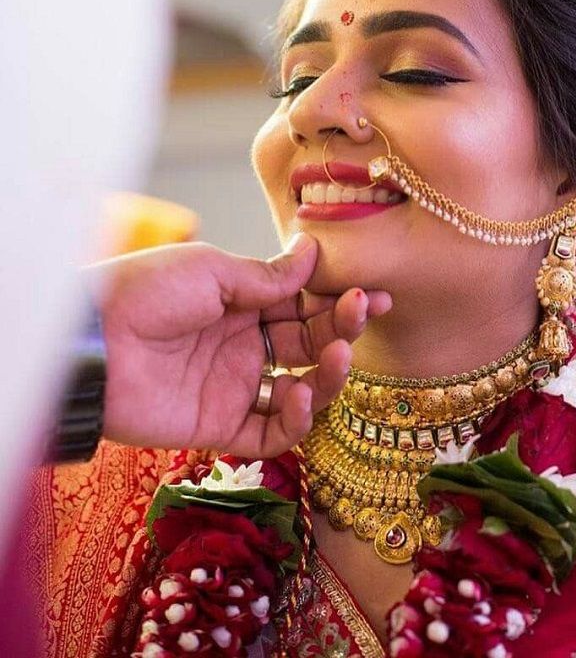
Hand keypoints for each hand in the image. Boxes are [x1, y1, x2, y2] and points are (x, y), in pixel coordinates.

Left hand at [90, 235, 390, 457]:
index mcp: (241, 304)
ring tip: (338, 355)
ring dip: (328, 376)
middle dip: (342, 330)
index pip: (304, 306)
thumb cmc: (146, 291)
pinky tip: (300, 395)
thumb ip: (267, 276)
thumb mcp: (212, 270)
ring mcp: (234, 387)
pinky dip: (295, 421)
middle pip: (309, 344)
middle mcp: (243, 346)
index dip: (339, 303)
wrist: (93, 342)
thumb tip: (313, 251)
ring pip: (300, 391)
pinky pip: (271, 433)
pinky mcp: (220, 427)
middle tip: (363, 312)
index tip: (372, 295)